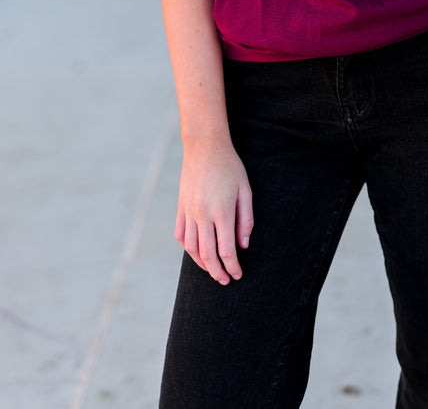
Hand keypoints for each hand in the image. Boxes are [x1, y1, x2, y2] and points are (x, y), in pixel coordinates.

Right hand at [175, 139, 253, 284]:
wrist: (204, 147)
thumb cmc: (230, 167)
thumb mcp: (245, 190)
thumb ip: (246, 220)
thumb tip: (244, 245)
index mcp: (222, 211)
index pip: (226, 250)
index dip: (233, 266)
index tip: (238, 275)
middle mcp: (202, 214)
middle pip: (208, 255)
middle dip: (218, 272)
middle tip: (226, 280)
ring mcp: (189, 212)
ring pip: (192, 248)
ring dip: (202, 264)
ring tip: (213, 270)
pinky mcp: (181, 208)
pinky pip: (181, 235)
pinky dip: (188, 249)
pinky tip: (196, 253)